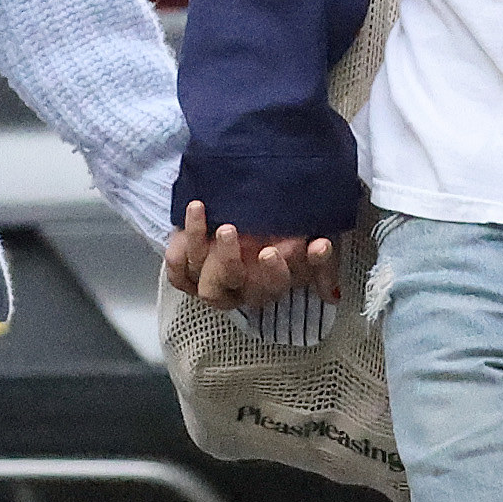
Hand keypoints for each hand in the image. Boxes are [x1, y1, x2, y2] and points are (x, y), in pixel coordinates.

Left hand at [163, 202, 337, 311]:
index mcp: (275, 283)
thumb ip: (320, 256)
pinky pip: (179, 276)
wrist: (244, 211)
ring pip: (207, 286)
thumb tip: (324, 260)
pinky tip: (184, 223)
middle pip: (238, 291)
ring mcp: (216, 286)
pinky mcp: (190, 277)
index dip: (279, 269)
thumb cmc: (280, 228)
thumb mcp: (309, 236)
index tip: (279, 243)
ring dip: (201, 250)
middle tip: (229, 228)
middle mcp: (245, 290)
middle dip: (234, 261)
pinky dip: (178, 252)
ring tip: (200, 210)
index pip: (278, 284)